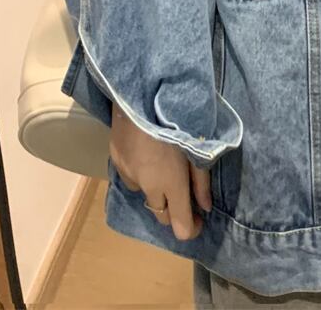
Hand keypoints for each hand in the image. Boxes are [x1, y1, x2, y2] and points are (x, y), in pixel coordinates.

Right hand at [110, 105, 212, 240]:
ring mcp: (127, 172)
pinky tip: (149, 155)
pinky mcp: (115, 159)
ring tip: (166, 168)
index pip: (179, 224)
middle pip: (160, 215)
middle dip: (175, 211)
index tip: (200, 220)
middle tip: (187, 196)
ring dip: (156, 191)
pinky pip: (131, 177)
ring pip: (144, 194)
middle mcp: (146, 184)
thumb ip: (201, 180)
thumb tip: (206, 207)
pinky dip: (142, 174)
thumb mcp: (197, 146)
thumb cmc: (178, 116)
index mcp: (169, 182)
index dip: (191, 228)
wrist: (140, 92)